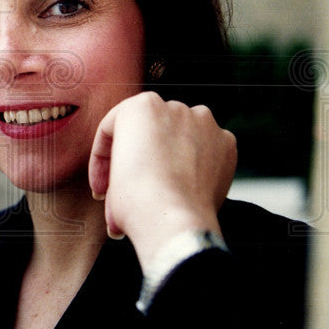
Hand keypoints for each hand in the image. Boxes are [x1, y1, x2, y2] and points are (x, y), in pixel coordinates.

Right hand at [87, 91, 236, 268]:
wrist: (172, 222)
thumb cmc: (137, 199)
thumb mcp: (110, 176)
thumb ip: (123, 162)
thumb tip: (134, 176)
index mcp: (139, 106)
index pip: (112, 130)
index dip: (102, 161)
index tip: (102, 186)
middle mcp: (174, 107)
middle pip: (148, 131)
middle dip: (139, 158)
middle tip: (129, 188)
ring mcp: (204, 123)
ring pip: (181, 136)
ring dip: (170, 156)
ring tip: (161, 188)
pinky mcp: (226, 143)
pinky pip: (207, 150)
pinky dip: (198, 164)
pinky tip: (187, 186)